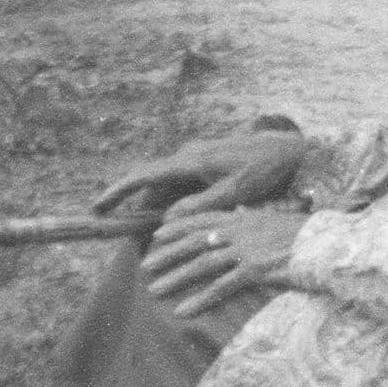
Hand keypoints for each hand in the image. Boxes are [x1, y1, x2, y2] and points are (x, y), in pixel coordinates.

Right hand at [93, 127, 305, 218]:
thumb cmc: (264, 171)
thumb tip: (165, 220)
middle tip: (126, 235)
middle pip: (152, 184)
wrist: (290, 150)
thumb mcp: (232, 194)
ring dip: (157, 208)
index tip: (97, 207)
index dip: (117, 192)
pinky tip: (175, 221)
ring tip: (151, 235)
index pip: (143, 175)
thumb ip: (198, 207)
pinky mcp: (206, 163)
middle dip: (137, 208)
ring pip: (167, 186)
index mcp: (191, 161)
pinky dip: (173, 202)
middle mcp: (188, 155)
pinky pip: (181, 184)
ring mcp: (197, 158)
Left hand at [141, 204, 304, 317]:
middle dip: (167, 254)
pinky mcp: (255, 270)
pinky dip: (200, 300)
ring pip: (201, 264)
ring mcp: (246, 250)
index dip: (177, 225)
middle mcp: (240, 231)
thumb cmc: (307, 234)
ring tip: (154, 290)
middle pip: (194, 241)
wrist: (330, 244)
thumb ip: (256, 218)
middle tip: (145, 266)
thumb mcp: (278, 219)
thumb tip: (243, 212)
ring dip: (175, 278)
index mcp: (243, 218)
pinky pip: (221, 288)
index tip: (156, 234)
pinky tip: (183, 310)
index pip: (202, 218)